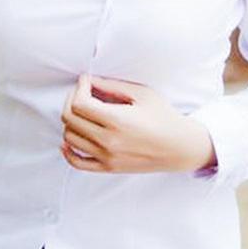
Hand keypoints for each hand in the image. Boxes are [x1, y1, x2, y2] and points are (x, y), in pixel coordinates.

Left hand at [61, 75, 216, 173]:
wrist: (180, 147)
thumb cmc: (163, 117)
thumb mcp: (142, 94)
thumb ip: (112, 86)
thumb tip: (90, 81)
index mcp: (117, 120)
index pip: (79, 103)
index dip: (78, 88)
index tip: (86, 80)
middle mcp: (108, 141)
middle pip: (70, 118)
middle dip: (71, 99)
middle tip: (82, 91)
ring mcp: (107, 157)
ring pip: (70, 137)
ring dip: (71, 121)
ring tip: (84, 111)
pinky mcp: (108, 168)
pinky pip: (77, 162)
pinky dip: (68, 151)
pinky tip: (69, 139)